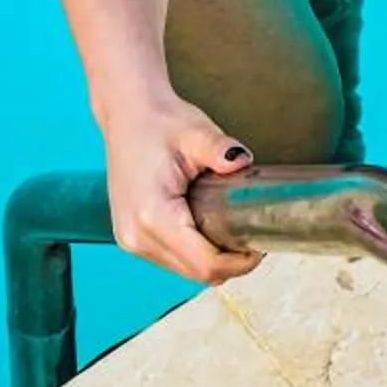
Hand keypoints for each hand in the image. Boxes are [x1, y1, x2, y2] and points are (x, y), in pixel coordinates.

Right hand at [102, 97, 262, 284]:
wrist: (126, 114)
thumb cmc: (157, 122)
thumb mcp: (194, 132)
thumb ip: (220, 149)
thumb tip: (244, 162)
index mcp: (152, 215)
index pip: (204, 264)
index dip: (238, 263)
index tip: (260, 245)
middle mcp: (136, 235)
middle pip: (196, 272)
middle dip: (230, 262)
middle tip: (252, 236)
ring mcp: (131, 239)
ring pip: (185, 270)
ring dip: (212, 259)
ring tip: (231, 229)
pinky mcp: (132, 237)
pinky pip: (172, 259)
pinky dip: (194, 251)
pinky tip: (207, 227)